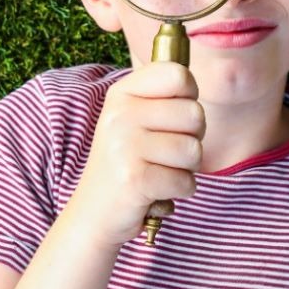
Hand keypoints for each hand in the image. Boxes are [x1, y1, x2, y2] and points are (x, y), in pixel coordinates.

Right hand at [67, 62, 205, 248]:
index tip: (172, 117)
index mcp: (122, 94)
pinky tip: (157, 191)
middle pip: (195, 114)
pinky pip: (187, 181)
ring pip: (194, 150)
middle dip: (192, 140)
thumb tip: (193, 74)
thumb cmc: (126, 164)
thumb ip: (163, 96)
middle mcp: (120, 114)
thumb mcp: (134, 119)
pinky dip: (179, 191)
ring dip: (186, 169)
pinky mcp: (135, 178)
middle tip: (163, 154)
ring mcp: (124, 146)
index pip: (178, 75)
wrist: (93, 214)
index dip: (188, 98)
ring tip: (159, 171)